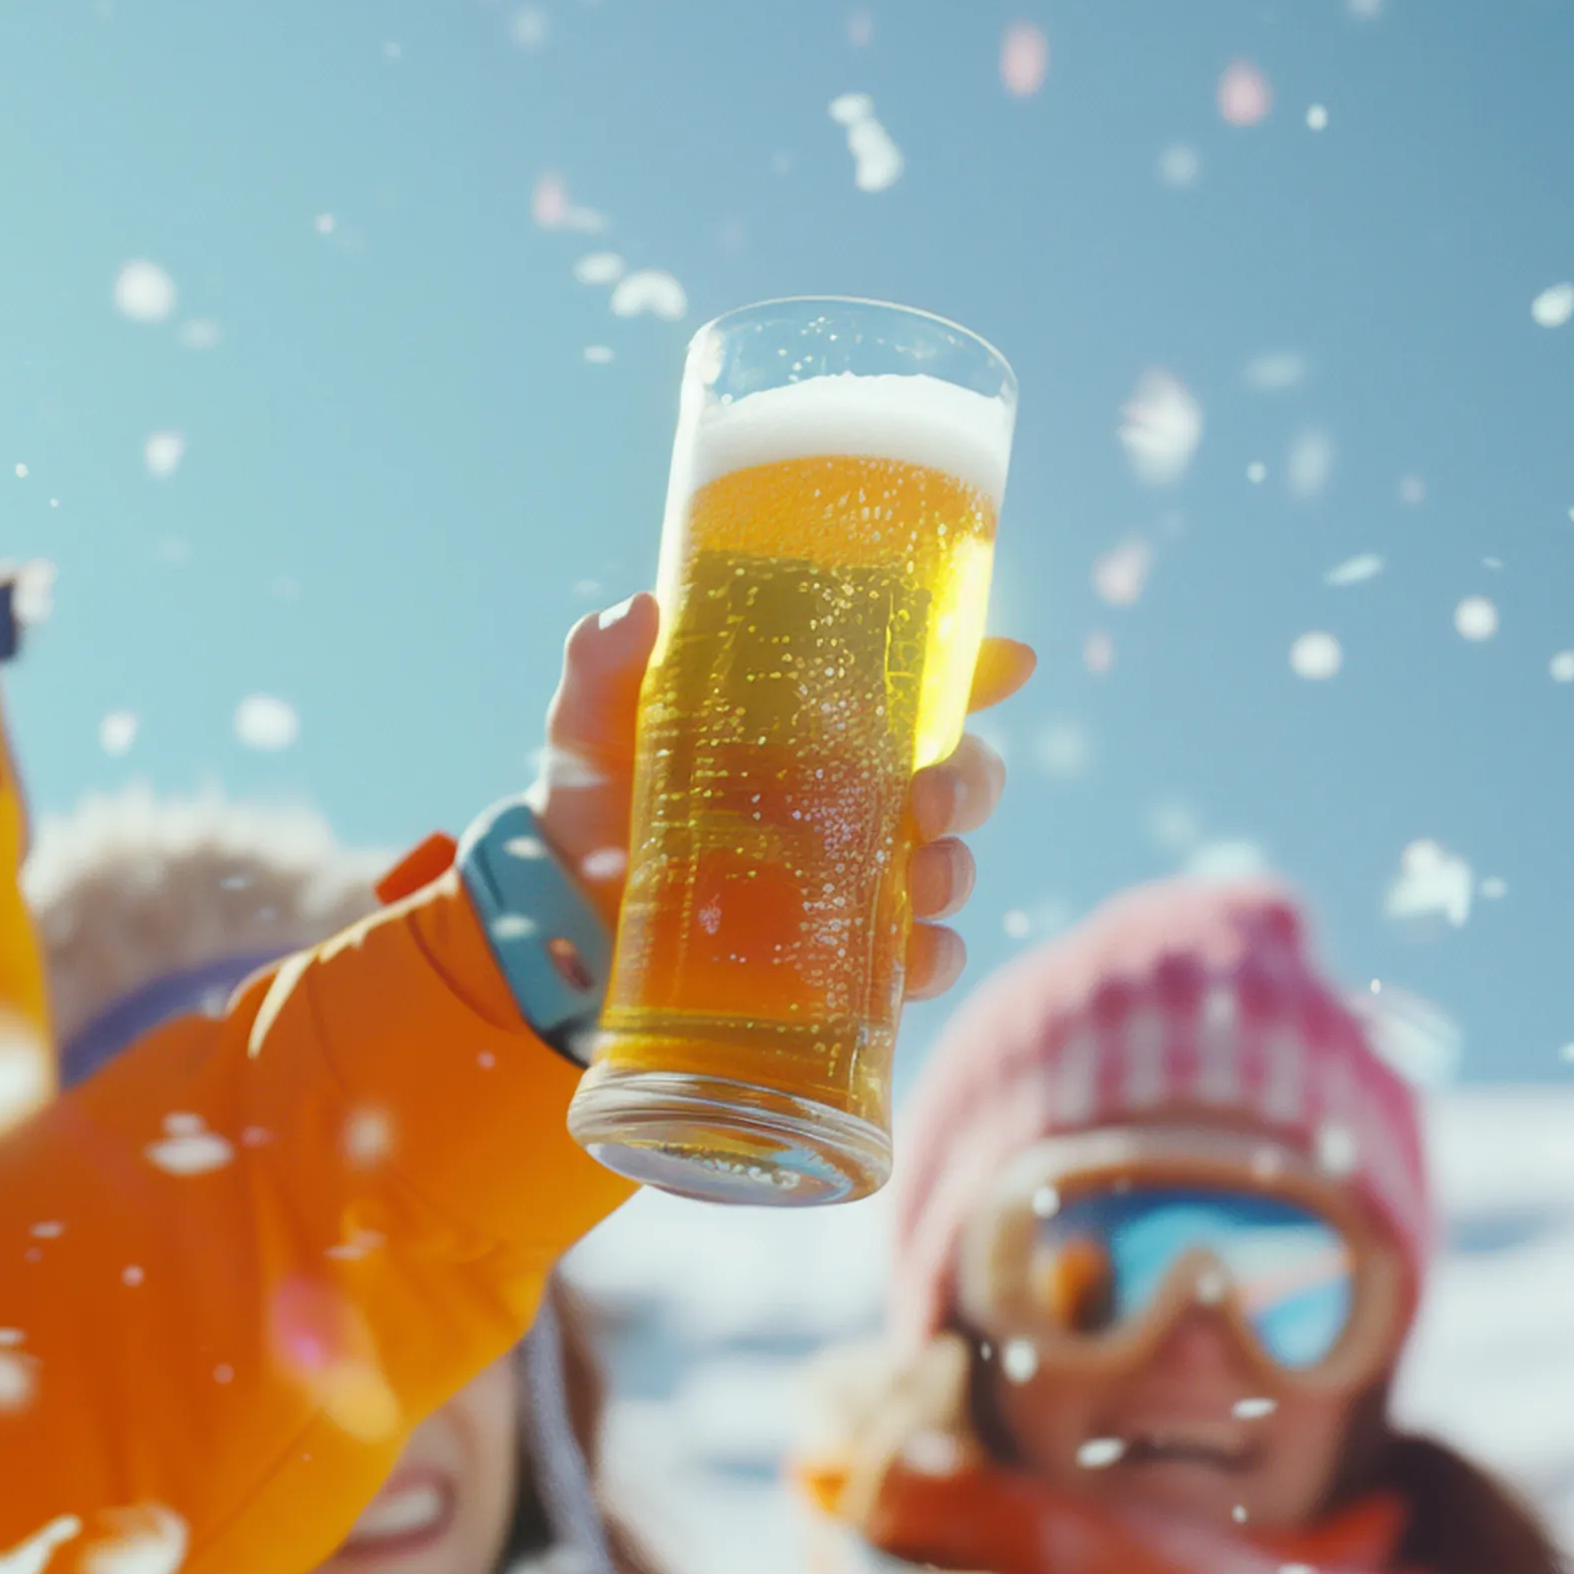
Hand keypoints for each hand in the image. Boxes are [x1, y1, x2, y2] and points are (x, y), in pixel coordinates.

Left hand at [536, 597, 1026, 995]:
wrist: (563, 912)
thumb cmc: (594, 798)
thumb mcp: (592, 721)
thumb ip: (606, 662)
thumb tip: (641, 612)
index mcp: (818, 729)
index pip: (920, 688)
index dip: (978, 669)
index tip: (1010, 662)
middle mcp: (855, 801)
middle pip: (963, 775)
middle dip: (970, 782)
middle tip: (927, 799)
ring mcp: (856, 882)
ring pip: (951, 865)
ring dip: (956, 869)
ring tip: (919, 878)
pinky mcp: (841, 960)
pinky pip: (919, 961)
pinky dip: (933, 959)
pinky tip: (912, 956)